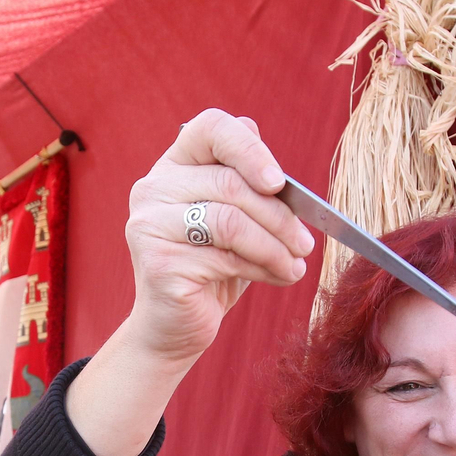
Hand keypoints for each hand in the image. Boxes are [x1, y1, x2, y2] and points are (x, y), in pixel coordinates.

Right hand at [65, 110, 314, 455]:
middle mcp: (153, 188)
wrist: (176, 326)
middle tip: (306, 243)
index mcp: (174, 166)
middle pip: (230, 183)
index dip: (249, 148)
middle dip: (279, 215)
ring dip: (275, 245)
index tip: (279, 182)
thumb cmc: (212, 268)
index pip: (209, 129)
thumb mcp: (237, 222)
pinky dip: (263, 268)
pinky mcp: (158, 262)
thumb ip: (253, 191)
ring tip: (296, 264)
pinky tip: (280, 277)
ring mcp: (149, 225)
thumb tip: (285, 179)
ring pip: (231, 221)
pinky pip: (225, 257)